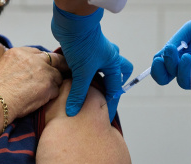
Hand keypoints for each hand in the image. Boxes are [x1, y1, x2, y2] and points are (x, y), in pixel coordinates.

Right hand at [0, 47, 68, 120]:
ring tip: (43, 93)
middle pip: (55, 58)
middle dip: (60, 65)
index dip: (43, 61)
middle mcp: (34, 59)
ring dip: (54, 83)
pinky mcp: (49, 86)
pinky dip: (51, 95)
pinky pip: (56, 90)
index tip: (44, 67)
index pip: (39, 52)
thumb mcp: (0, 67)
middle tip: (62, 72)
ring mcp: (43, 71)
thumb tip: (20, 70)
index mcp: (20, 53)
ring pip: (58, 75)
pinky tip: (41, 100)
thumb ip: (16, 65)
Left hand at [51, 3, 132, 121]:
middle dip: (113, 83)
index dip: (110, 101)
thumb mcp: (82, 73)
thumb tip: (73, 111)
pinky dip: (83, 71)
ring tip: (87, 88)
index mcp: (113, 63)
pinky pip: (88, 63)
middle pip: (118, 72)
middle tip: (103, 95)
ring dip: (96, 77)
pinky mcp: (85, 49)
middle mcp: (108, 58)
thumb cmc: (82, 44)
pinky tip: (74, 77)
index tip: (104, 113)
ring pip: (102, 67)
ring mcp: (97, 52)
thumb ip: (78, 93)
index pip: (116, 87)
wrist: (72, 23)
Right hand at [151, 19, 190, 89]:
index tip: (158, 60)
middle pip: (166, 80)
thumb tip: (162, 55)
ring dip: (179, 69)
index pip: (162, 73)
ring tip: (185, 56)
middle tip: (167, 53)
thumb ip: (175, 43)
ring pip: (183, 82)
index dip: (157, 71)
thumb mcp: (188, 32)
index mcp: (177, 61)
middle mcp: (185, 70)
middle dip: (164, 69)